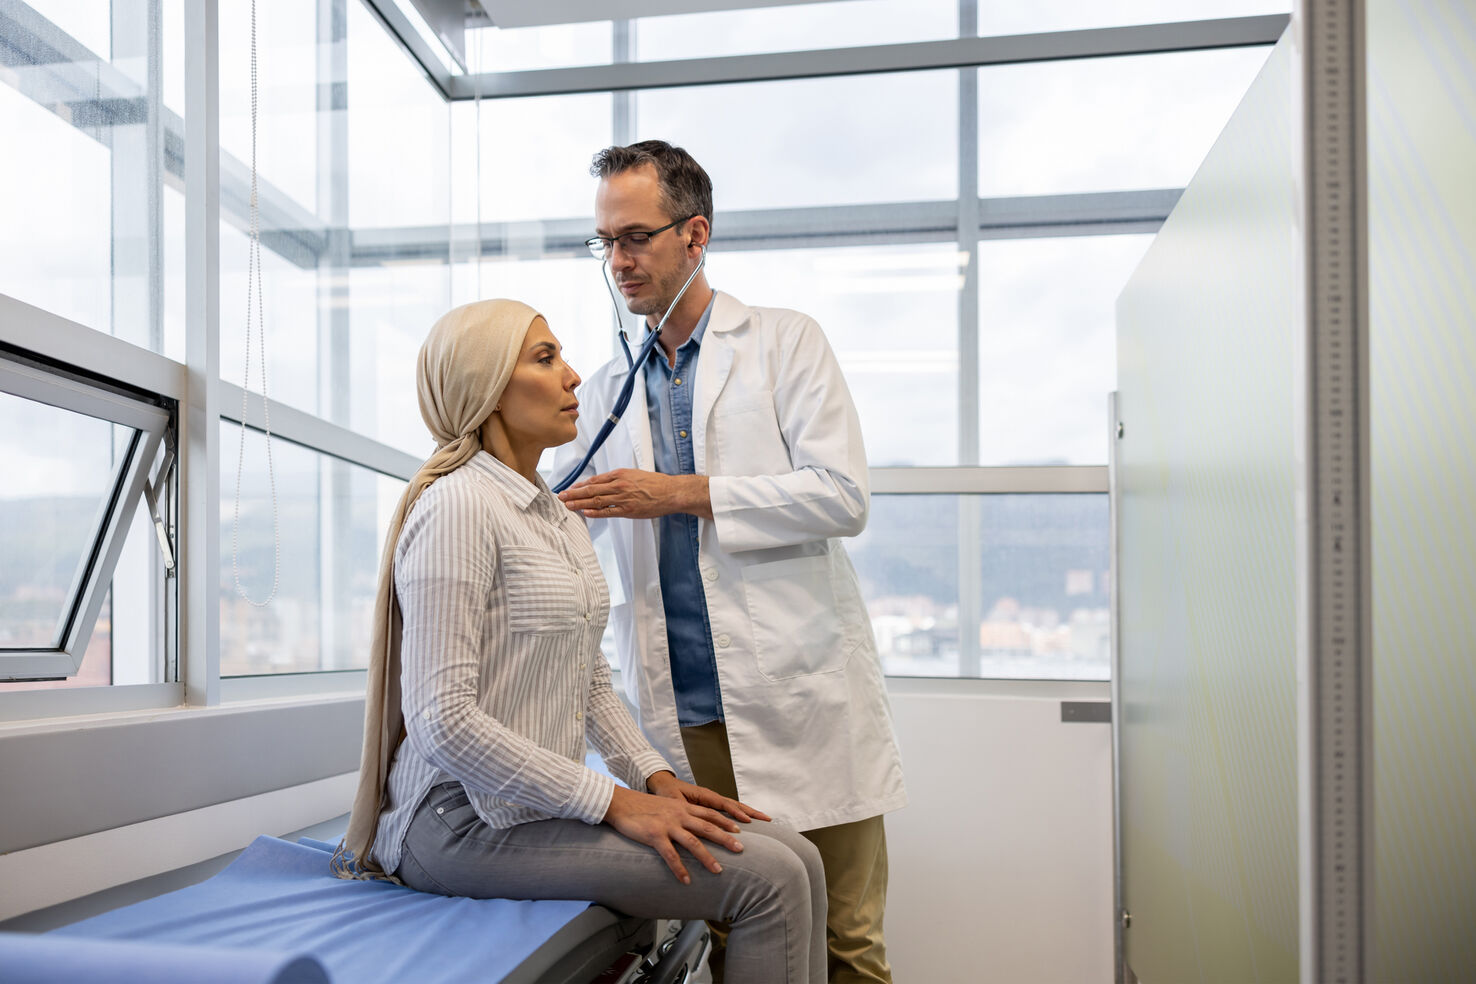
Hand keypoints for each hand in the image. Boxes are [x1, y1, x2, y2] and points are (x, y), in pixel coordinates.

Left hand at [557, 469, 711, 520]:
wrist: (671, 492)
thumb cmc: (654, 483)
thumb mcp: (634, 474)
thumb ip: (617, 479)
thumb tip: (601, 484)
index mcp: (620, 474)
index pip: (594, 480)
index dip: (580, 485)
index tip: (569, 489)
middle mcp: (619, 485)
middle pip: (591, 490)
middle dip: (574, 494)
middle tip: (561, 497)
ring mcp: (624, 498)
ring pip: (597, 501)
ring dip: (580, 503)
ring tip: (568, 506)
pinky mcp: (629, 510)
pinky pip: (609, 512)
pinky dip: (596, 512)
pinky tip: (586, 513)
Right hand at [601, 783, 746, 883]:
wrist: (620, 802)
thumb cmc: (641, 805)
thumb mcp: (665, 805)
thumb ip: (678, 813)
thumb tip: (689, 823)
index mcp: (682, 807)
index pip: (709, 814)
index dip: (725, 821)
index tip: (740, 829)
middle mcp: (679, 815)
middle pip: (708, 827)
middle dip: (726, 839)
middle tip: (741, 849)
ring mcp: (668, 825)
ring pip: (693, 843)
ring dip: (707, 857)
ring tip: (718, 871)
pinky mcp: (655, 835)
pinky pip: (670, 855)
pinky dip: (680, 869)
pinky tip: (686, 880)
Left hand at [645, 771, 771, 824]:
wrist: (662, 784)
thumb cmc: (666, 792)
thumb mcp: (672, 800)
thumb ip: (680, 807)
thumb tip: (685, 815)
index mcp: (704, 795)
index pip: (724, 804)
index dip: (736, 813)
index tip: (748, 821)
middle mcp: (711, 797)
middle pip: (735, 804)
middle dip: (751, 812)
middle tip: (768, 819)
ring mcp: (712, 801)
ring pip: (734, 807)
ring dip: (749, 813)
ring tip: (765, 819)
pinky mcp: (710, 805)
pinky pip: (729, 810)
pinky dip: (740, 814)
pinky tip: (749, 822)